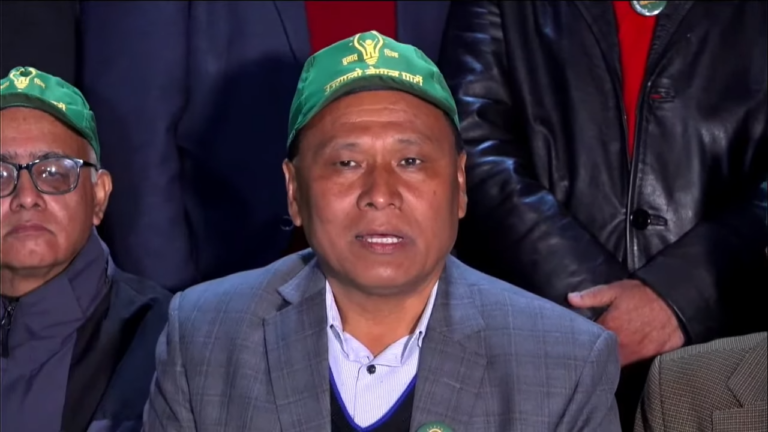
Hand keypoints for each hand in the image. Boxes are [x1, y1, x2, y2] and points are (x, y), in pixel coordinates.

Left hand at [568, 280, 684, 365]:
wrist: (676, 301)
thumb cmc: (643, 294)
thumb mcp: (615, 290)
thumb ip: (591, 297)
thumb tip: (570, 299)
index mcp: (609, 329)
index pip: (587, 341)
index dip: (581, 341)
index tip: (575, 340)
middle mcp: (622, 345)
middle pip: (602, 357)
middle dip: (595, 355)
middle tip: (588, 351)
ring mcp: (637, 354)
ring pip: (618, 363)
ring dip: (610, 361)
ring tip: (603, 356)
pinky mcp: (651, 357)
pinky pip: (636, 364)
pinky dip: (629, 361)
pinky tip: (625, 357)